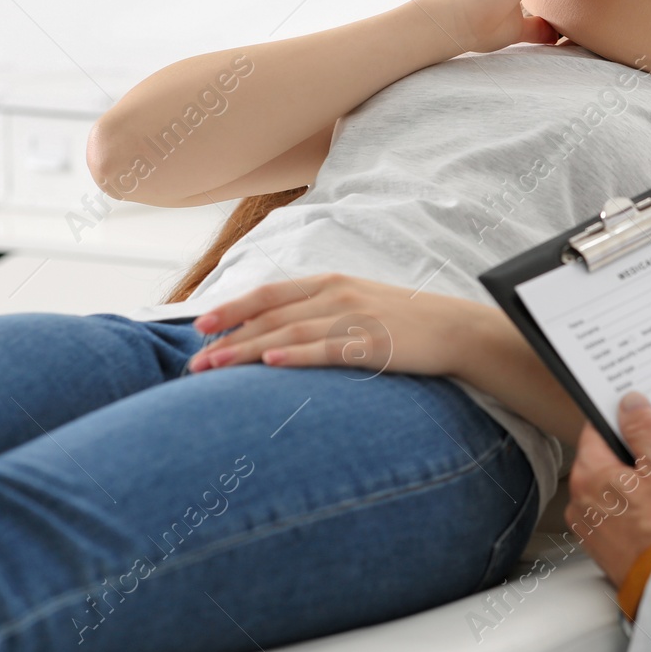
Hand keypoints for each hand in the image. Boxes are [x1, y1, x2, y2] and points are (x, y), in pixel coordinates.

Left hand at [186, 272, 477, 376]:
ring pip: (289, 333)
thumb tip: (278, 331)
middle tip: (194, 362)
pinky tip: (271, 364)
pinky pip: (327, 350)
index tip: (200, 325)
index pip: (270, 293)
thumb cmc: (404, 321)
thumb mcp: (358, 304)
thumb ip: (320, 311)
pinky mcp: (373, 344)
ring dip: (246, 351)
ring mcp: (354, 318)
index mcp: (330, 283)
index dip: (232, 308)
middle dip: (228, 338)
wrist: (456, 328)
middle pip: (271, 315)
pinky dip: (296, 356)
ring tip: (214, 368)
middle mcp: (336, 295)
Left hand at [566, 392, 650, 587]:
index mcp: (589, 474)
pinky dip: (630, 511)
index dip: (621, 424)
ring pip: (609, 489)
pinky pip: (613, 515)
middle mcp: (579, 500)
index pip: (596, 430)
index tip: (640, 426)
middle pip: (603, 460)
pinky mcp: (601, 546)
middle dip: (631, 459)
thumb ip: (644, 428)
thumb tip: (629, 403)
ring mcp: (588, 526)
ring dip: (631, 487)